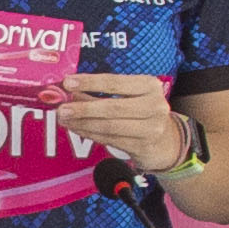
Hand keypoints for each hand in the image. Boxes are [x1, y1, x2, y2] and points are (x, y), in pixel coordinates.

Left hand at [58, 70, 183, 172]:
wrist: (165, 141)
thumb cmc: (141, 112)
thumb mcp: (128, 96)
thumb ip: (101, 93)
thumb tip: (70, 92)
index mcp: (149, 85)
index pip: (114, 81)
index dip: (89, 82)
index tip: (68, 82)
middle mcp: (154, 105)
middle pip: (112, 106)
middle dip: (83, 108)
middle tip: (62, 109)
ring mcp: (151, 127)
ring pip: (109, 126)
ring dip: (83, 123)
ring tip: (65, 120)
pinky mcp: (143, 146)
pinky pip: (109, 139)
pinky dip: (90, 134)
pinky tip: (77, 129)